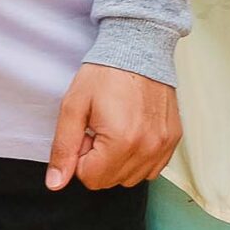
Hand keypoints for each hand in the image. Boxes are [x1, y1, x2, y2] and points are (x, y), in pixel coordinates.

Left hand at [45, 63, 180, 190]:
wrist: (139, 47)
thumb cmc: (106, 72)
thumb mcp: (73, 106)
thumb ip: (63, 148)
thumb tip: (56, 183)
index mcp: (121, 141)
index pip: (90, 178)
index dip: (81, 156)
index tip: (87, 131)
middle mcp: (147, 147)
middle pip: (110, 181)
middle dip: (98, 160)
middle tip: (100, 127)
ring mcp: (163, 145)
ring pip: (131, 178)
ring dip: (118, 161)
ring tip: (117, 128)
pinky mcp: (173, 140)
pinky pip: (151, 169)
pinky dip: (138, 158)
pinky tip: (133, 132)